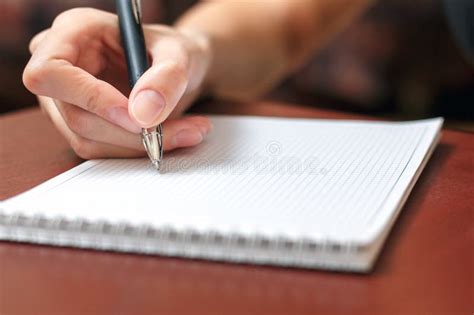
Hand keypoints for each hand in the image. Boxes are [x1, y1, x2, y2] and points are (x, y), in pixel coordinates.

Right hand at [23, 8, 212, 158]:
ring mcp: (64, 100)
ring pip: (88, 140)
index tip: (136, 116)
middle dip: (131, 133)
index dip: (90, 98)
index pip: (51, 72)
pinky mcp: (78, 125)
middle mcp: (59, 66)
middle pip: (76, 116)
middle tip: (184, 130)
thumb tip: (143, 115)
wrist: (176, 69)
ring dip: (140, 145)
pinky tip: (171, 137)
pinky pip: (100, 151)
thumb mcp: (180, 53)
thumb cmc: (170, 51)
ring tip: (188, 131)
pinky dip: (138, 150)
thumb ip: (166, 78)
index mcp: (73, 32)